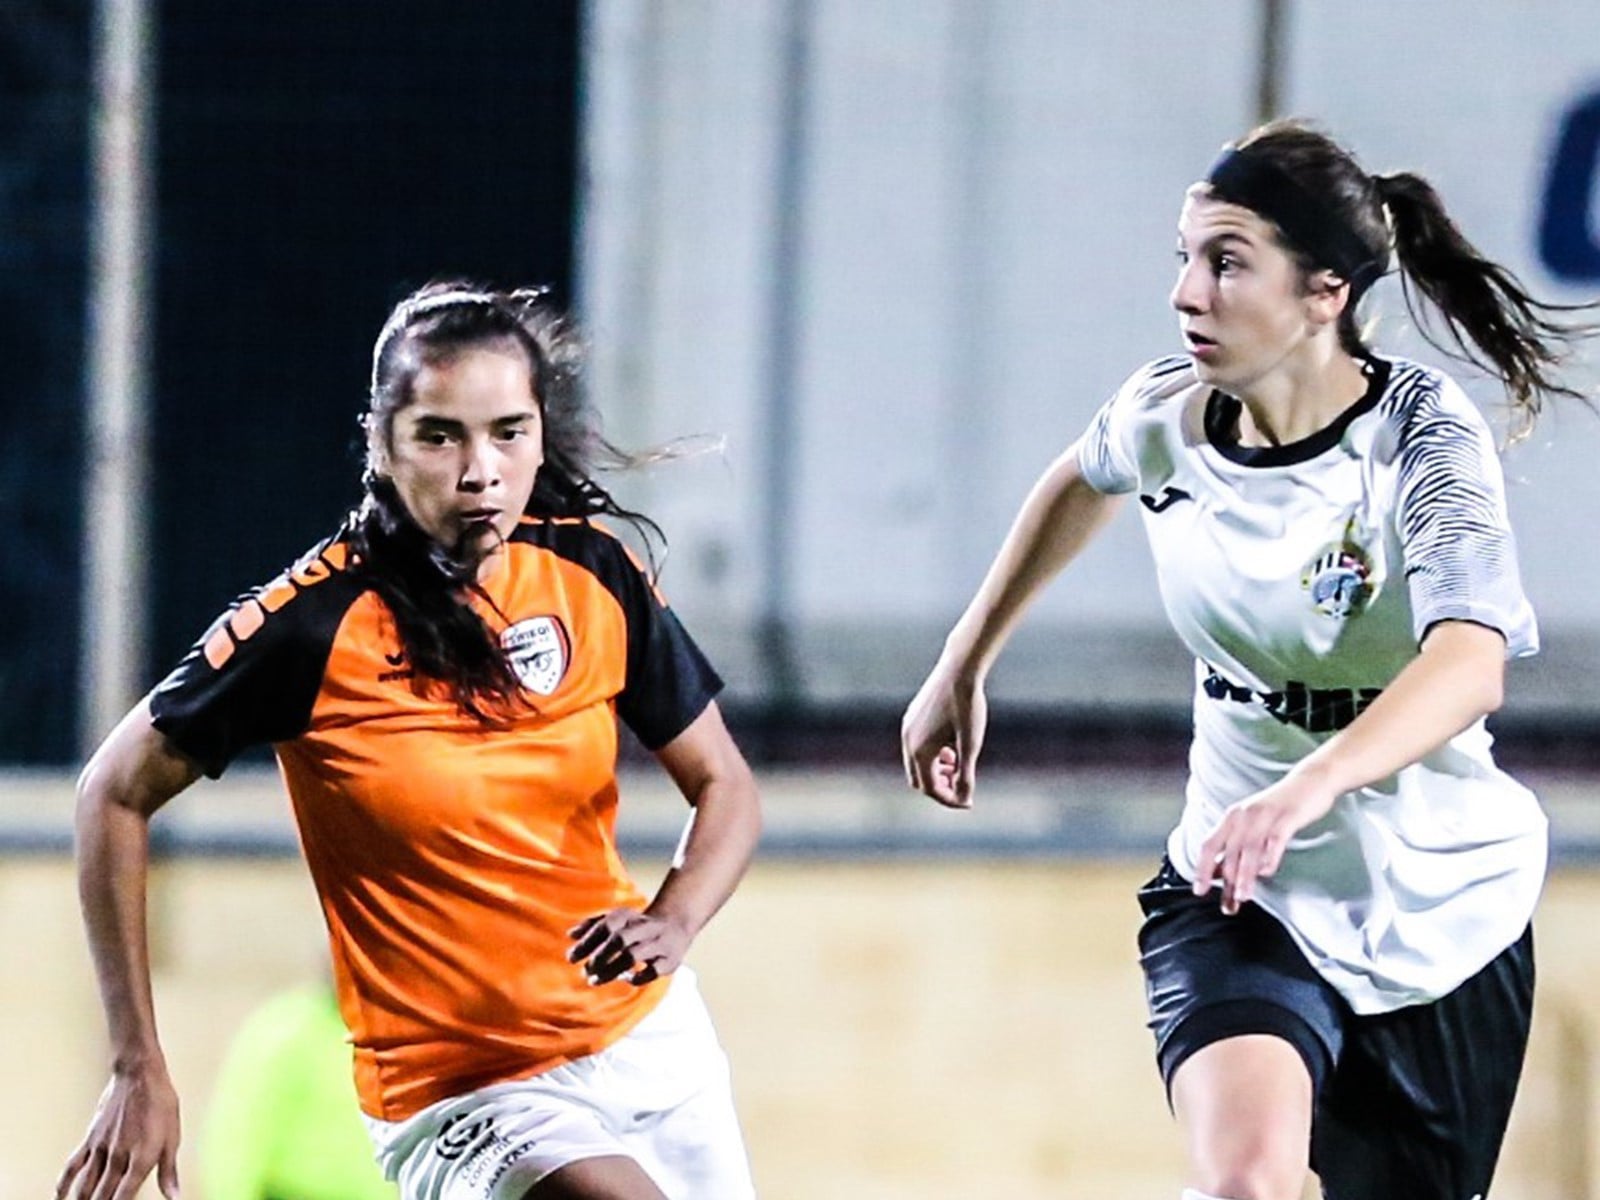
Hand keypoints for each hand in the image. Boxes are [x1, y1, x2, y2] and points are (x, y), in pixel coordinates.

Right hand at [56, 1066, 180, 1199]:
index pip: (124, 1197)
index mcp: (141, 1158)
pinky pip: (72, 1166)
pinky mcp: (90, 1140)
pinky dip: (63, 1185)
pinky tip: (59, 1197)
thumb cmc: (160, 1102)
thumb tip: (175, 1195)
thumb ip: (169, 1171)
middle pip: (102, 1196)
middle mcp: (118, 1157)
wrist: (139, 1075)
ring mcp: (101, 1149)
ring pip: (85, 1186)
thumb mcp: (173, 1136)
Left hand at [568, 906, 691, 985]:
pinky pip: (653, 970)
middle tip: (585, 972)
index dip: (587, 942)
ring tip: (595, 980)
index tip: (571, 958)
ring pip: (633, 955)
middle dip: (600, 957)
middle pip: (620, 939)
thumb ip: (593, 925)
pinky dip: (637, 977)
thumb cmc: (637, 925)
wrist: (677, 923)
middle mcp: (644, 927)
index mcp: (628, 916)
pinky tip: (627, 978)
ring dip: (612, 970)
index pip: (605, 926)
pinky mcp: (670, 960)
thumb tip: (570, 935)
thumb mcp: (617, 919)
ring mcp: (658, 943)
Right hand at [901, 666, 987, 808]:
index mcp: (920, 752)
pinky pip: (916, 747)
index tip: (968, 801)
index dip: (950, 799)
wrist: (959, 670)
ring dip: (936, 771)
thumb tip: (964, 799)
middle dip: (940, 787)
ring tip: (958, 763)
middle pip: (919, 780)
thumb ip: (966, 774)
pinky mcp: (911, 718)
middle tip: (962, 785)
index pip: (931, 789)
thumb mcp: (971, 744)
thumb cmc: (968, 706)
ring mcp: (907, 729)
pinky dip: (931, 755)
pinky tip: (950, 746)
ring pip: (916, 764)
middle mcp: (908, 742)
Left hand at [1191, 773, 1337, 914]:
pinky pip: (1274, 840)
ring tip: (1244, 896)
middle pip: (1229, 851)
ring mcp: (1264, 815)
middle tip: (1229, 906)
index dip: (1202, 868)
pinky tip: (1267, 872)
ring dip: (1245, 874)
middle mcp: (1243, 815)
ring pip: (1249, 849)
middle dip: (1227, 881)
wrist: (1311, 782)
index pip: (1209, 845)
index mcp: (1232, 817)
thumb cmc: (1280, 809)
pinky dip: (1269, 857)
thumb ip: (1237, 847)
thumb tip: (1220, 874)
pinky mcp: (1286, 817)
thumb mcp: (1253, 825)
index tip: (1199, 891)